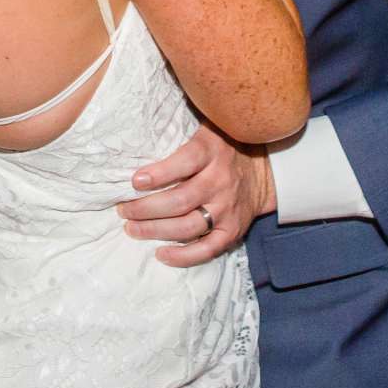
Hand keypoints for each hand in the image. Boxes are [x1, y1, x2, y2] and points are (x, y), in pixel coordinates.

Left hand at [117, 120, 272, 267]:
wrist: (263, 173)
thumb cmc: (221, 149)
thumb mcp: (205, 131)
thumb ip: (178, 135)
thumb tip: (135, 142)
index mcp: (212, 151)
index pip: (185, 162)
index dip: (159, 173)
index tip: (135, 182)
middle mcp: (221, 180)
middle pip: (180, 200)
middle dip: (146, 208)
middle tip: (124, 210)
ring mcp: (227, 208)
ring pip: (188, 226)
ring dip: (156, 230)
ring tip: (132, 228)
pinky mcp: (233, 230)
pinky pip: (208, 249)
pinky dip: (184, 256)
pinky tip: (161, 254)